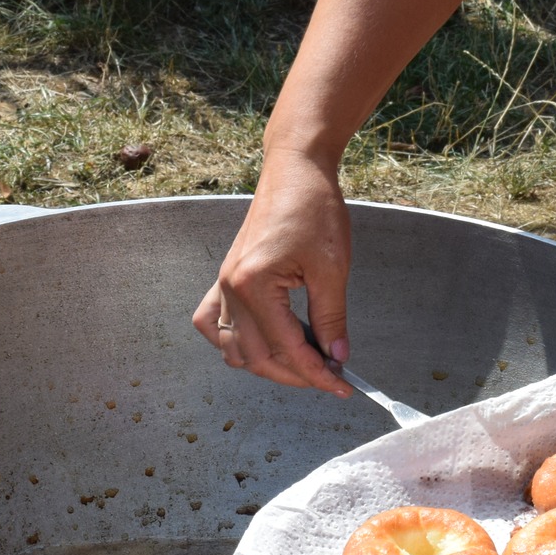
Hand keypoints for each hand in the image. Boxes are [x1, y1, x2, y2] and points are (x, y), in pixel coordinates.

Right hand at [193, 148, 354, 395]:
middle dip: (295, 374)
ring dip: (266, 363)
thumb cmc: (314, 209)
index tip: (342, 384)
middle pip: (256, 357)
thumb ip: (331, 317)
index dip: (317, 373)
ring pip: (232, 349)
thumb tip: (337, 355)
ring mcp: (222, 284)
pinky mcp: (225, 278)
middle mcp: (230, 289)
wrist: (295, 170)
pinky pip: (213, 324)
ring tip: (303, 361)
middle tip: (330, 375)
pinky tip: (262, 342)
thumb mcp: (332, 267)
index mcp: (254, 286)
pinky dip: (233, 342)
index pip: (286, 349)